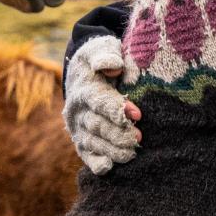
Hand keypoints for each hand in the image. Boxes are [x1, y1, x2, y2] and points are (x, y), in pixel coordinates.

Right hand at [65, 36, 141, 174]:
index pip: (99, 101)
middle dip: (118, 133)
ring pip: (93, 142)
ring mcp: (77, 128)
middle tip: (138, 138)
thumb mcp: (102, 48)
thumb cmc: (100, 59)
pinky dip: (95, 162)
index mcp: (84, 89)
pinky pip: (86, 154)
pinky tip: (108, 167)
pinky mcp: (81, 141)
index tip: (137, 114)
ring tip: (131, 154)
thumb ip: (106, 55)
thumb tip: (113, 66)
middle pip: (97, 125)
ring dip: (112, 149)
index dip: (117, 108)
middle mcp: (77, 111)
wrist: (83, 73)